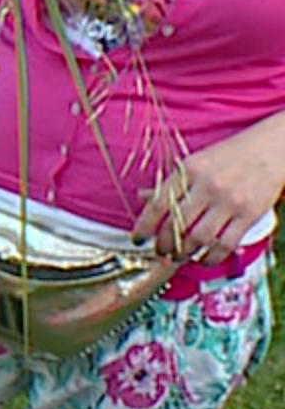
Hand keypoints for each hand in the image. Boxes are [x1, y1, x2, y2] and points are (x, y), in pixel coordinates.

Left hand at [135, 125, 284, 265]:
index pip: (159, 204)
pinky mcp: (250, 214)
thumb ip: (175, 182)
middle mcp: (208, 186)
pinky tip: (204, 259)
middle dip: (164, 245)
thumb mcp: (197, 161)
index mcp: (189, 170)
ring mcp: (230, 201)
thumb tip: (144, 198)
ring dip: (185, 253)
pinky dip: (212, 257)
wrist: (271, 149)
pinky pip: (226, 243)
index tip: (137, 239)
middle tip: (160, 252)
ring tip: (179, 257)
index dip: (144, 226)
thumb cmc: (230, 156)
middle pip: (177, 225)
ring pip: (199, 238)